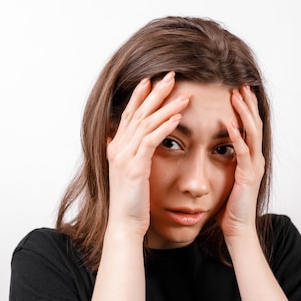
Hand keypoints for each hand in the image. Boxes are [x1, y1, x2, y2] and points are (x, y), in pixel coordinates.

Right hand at [106, 72, 189, 237]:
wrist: (124, 224)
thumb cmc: (131, 203)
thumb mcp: (130, 175)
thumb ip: (132, 157)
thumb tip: (132, 146)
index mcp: (117, 148)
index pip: (130, 115)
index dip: (140, 96)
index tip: (153, 80)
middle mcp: (118, 148)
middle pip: (138, 112)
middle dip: (155, 93)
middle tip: (171, 75)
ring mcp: (125, 156)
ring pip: (146, 123)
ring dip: (165, 106)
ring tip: (183, 94)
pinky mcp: (135, 167)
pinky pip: (151, 140)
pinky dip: (164, 127)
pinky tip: (178, 117)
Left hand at [217, 85, 264, 240]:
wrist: (237, 229)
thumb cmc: (229, 206)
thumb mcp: (226, 177)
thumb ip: (224, 160)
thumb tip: (214, 146)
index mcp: (250, 158)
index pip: (250, 126)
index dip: (245, 107)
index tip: (237, 89)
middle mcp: (256, 159)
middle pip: (255, 123)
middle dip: (247, 103)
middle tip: (240, 83)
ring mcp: (254, 167)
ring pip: (252, 133)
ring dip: (243, 113)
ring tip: (236, 96)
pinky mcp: (247, 176)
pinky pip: (243, 151)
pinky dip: (236, 136)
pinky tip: (228, 123)